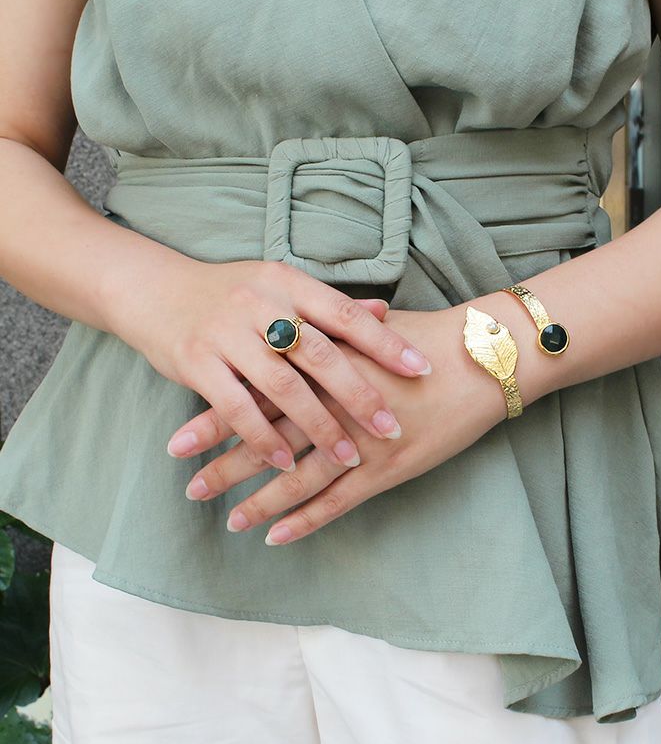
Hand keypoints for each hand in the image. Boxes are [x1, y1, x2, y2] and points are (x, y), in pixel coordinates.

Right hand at [111, 257, 432, 472]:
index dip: (385, 343)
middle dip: (359, 395)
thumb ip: (328, 306)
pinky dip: (263, 437)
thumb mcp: (279, 286)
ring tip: (347, 458)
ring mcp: (226, 333)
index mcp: (288, 282)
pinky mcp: (196, 362)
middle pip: (320, 354)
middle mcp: (260, 303)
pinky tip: (285, 462)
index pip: (345, 315)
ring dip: (317, 426)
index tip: (422, 370)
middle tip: (391, 429)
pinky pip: (236, 406)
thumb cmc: (229, 293)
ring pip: (282, 386)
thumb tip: (384, 314)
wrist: (154, 289)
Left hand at [169, 305, 508, 543]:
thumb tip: (294, 332)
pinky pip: (338, 502)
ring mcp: (360, 442)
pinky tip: (277, 536)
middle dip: (226, 465)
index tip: (179, 438)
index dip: (217, 419)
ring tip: (228, 521)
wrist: (481, 360)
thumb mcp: (369, 329)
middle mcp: (334, 406)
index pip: (257, 397)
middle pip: (268, 440)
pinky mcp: (388, 469)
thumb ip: (326, 337)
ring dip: (260, 501)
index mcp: (323, 368)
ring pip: (298, 478)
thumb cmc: (426, 339)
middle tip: (189, 486)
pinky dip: (306, 520)